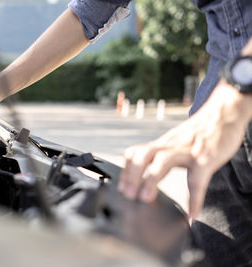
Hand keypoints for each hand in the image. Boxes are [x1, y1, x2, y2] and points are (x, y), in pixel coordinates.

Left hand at [119, 80, 251, 218]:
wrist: (223, 114)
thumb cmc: (197, 133)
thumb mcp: (174, 142)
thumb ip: (161, 156)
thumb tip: (147, 175)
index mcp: (161, 145)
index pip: (135, 154)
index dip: (126, 170)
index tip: (121, 187)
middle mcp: (169, 147)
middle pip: (143, 156)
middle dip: (132, 175)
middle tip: (127, 194)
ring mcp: (186, 151)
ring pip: (162, 162)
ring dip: (151, 180)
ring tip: (146, 199)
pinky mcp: (205, 158)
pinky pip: (197, 179)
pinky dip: (194, 198)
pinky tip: (192, 213)